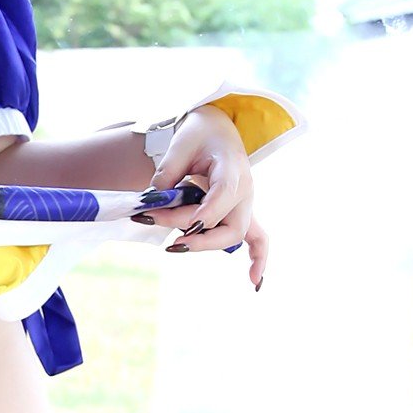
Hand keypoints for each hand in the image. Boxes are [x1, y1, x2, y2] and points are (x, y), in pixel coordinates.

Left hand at [145, 107, 265, 287]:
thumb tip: (154, 200)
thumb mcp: (180, 144)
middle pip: (231, 226)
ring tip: (171, 246)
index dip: (207, 213)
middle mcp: (244, 189)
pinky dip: (258, 260)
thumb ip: (167, 172)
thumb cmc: (198, 134)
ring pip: (233, 235)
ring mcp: (244, 204)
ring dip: (204, 244)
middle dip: (199, 237)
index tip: (188, 227)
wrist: (216, 128)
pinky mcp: (240, 213)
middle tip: (169, 242)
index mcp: (233, 168)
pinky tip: (255, 283)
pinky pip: (258, 239)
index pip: (224, 194)